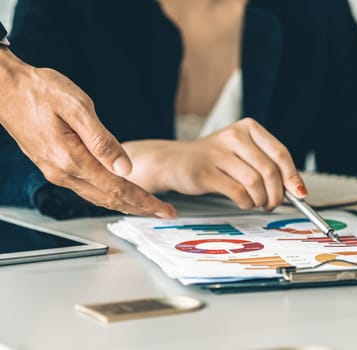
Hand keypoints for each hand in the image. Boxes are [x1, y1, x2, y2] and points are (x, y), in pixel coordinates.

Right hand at [0, 48, 176, 217]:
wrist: (5, 88)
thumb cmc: (40, 91)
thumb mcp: (77, 107)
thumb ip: (103, 140)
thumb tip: (126, 167)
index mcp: (72, 159)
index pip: (119, 189)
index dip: (146, 202)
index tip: (165, 211)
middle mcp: (63, 172)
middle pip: (111, 199)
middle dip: (141, 208)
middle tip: (165, 213)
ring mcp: (56, 172)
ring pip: (98, 197)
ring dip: (126, 204)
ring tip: (148, 207)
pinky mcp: (54, 166)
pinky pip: (87, 189)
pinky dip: (109, 195)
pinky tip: (119, 193)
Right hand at [123, 118, 307, 210]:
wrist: (176, 161)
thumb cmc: (215, 159)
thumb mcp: (243, 153)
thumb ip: (268, 165)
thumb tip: (296, 188)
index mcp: (248, 128)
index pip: (280, 153)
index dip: (292, 176)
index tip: (299, 193)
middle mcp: (234, 136)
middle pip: (269, 170)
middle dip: (277, 194)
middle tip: (274, 204)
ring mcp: (218, 153)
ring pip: (254, 183)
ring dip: (261, 200)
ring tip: (257, 203)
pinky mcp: (205, 172)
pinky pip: (237, 192)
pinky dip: (246, 203)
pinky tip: (244, 202)